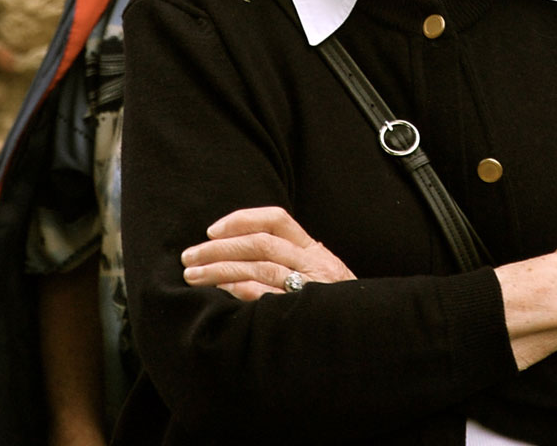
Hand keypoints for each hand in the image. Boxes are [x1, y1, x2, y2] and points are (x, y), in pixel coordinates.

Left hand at [181, 205, 355, 299]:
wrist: (367, 337)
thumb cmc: (334, 311)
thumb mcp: (321, 278)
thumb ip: (292, 263)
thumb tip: (241, 254)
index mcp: (314, 251)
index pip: (276, 219)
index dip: (241, 219)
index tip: (211, 230)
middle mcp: (314, 263)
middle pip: (260, 244)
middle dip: (219, 248)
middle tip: (189, 257)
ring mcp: (311, 287)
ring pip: (259, 267)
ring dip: (220, 270)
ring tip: (193, 276)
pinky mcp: (303, 312)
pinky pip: (266, 296)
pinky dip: (240, 291)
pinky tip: (219, 293)